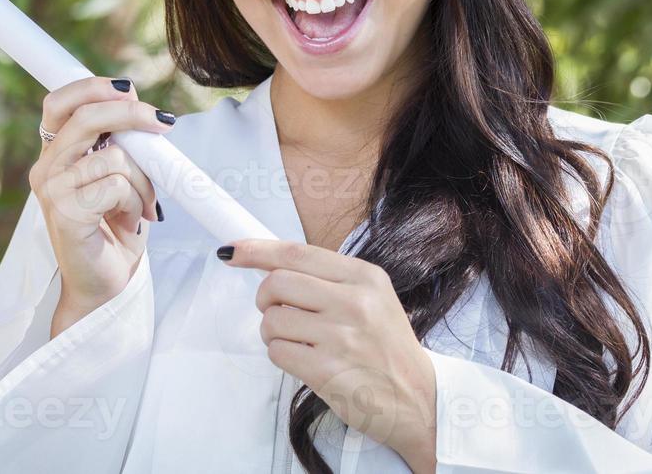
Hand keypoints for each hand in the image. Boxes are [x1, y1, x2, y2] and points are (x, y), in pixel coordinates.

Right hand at [29, 76, 173, 334]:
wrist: (104, 286)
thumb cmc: (115, 230)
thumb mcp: (120, 177)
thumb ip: (121, 145)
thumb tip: (142, 112)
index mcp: (56, 154)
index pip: (59, 102)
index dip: (92, 87)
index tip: (130, 90)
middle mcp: (46, 167)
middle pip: (86, 117)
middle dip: (131, 114)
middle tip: (163, 124)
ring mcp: (51, 190)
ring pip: (113, 157)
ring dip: (142, 183)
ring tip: (140, 208)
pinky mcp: (63, 212)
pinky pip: (115, 186)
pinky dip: (135, 203)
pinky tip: (129, 224)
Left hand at [219, 238, 437, 473]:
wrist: (420, 401)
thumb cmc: (388, 350)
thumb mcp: (371, 299)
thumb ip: (327, 280)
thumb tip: (270, 266)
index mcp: (364, 277)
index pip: (296, 253)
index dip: (256, 250)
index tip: (231, 251)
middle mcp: (354, 302)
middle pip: (277, 283)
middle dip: (266, 299)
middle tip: (280, 313)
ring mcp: (340, 337)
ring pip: (272, 319)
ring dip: (273, 332)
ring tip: (299, 343)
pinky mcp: (327, 370)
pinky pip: (277, 351)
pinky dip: (281, 355)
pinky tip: (305, 361)